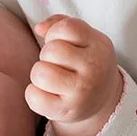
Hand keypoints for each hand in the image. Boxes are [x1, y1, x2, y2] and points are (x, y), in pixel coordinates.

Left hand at [26, 15, 122, 135]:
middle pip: (51, 50)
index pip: (67, 28)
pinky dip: (34, 94)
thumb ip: (61, 24)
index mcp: (99, 46)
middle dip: (47, 55)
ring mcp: (81, 92)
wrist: (103, 99)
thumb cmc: (86, 62)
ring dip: (39, 73)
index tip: (61, 42)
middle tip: (58, 64)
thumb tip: (39, 28)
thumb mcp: (85, 38)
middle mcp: (94, 68)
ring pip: (40, 73)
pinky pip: (34, 97)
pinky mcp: (66, 111)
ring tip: (51, 78)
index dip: (55, 33)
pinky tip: (47, 93)